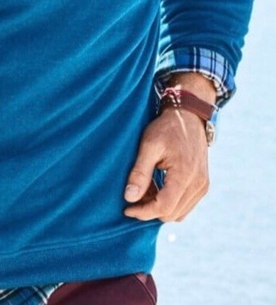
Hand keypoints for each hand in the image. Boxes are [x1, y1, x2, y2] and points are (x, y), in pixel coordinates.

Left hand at [123, 106, 209, 221]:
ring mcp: (203, 186)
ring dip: (159, 207)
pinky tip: (155, 187)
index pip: (164, 207)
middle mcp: (198, 185)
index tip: (126, 208)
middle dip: (149, 210)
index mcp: (185, 175)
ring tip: (143, 189)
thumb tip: (129, 198)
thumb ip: (140, 172)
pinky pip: (185, 205)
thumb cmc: (166, 128)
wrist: (188, 116)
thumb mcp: (148, 145)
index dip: (143, 212)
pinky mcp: (203, 185)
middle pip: (171, 214)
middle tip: (132, 196)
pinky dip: (169, 202)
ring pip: (178, 213)